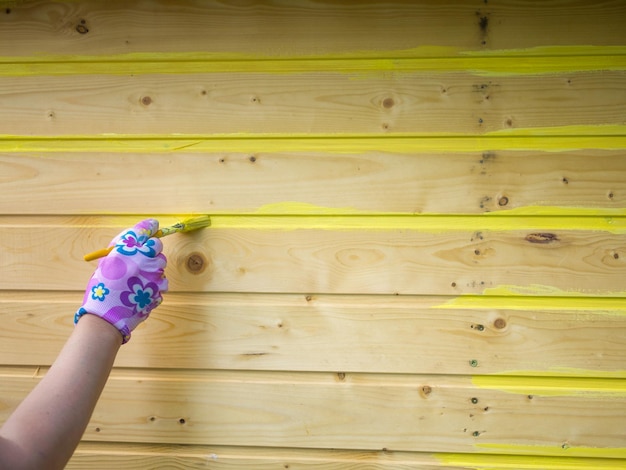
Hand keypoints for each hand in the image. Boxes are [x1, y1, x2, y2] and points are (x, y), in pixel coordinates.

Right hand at [75, 219, 167, 342]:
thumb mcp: (106, 263)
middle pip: (156, 246)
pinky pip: (161, 282)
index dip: (149, 226)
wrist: (106, 317)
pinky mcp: (160, 289)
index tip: (152, 226)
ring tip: (136, 280)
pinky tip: (141, 291)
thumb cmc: (101, 289)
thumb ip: (122, 250)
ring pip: (160, 264)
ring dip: (152, 269)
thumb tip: (136, 240)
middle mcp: (143, 258)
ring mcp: (154, 274)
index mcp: (127, 249)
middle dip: (150, 250)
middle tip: (141, 258)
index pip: (144, 229)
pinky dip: (154, 285)